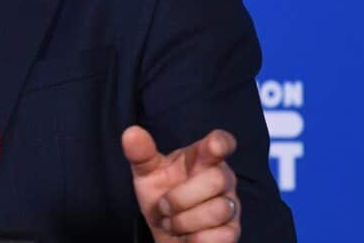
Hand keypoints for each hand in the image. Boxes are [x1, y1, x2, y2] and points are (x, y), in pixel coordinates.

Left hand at [121, 126, 239, 241]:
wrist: (164, 231)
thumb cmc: (161, 194)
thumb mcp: (146, 173)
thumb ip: (141, 153)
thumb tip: (132, 132)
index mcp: (202, 158)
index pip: (221, 143)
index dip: (220, 143)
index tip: (213, 146)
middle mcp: (222, 179)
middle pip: (216, 179)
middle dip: (181, 197)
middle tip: (163, 206)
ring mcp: (230, 205)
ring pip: (218, 210)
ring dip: (184, 221)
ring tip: (170, 222)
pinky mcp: (231, 232)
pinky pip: (220, 236)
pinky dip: (195, 238)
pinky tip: (186, 236)